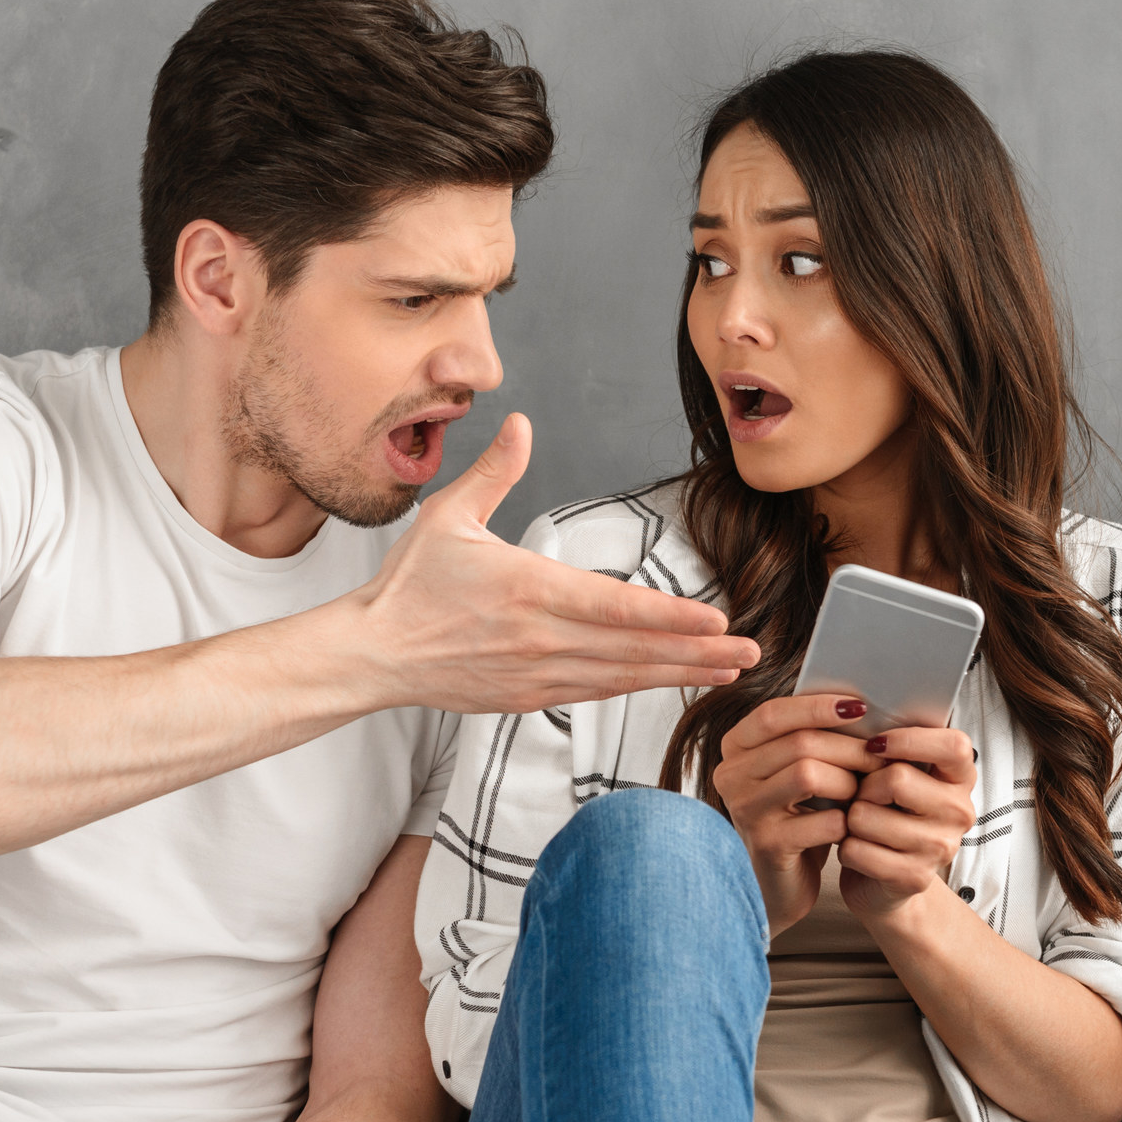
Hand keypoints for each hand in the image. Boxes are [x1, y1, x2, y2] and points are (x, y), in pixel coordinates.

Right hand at [346, 415, 758, 714]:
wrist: (373, 653)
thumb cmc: (409, 587)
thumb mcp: (448, 518)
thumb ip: (493, 472)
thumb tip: (520, 424)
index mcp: (527, 589)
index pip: (614, 607)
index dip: (670, 617)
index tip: (716, 621)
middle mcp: (539, 637)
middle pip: (632, 649)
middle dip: (697, 652)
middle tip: (747, 651)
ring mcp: (535, 672)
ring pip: (621, 676)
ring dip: (678, 674)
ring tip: (726, 670)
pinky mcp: (527, 696)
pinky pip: (594, 693)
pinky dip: (635, 687)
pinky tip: (667, 680)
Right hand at [711, 692, 877, 929]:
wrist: (779, 884)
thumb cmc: (796, 819)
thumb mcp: (797, 772)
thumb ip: (813, 738)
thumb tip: (861, 706)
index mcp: (735, 749)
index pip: (773, 714)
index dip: (818, 707)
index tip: (861, 706)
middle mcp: (731, 776)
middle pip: (799, 743)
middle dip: (849, 748)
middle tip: (880, 757)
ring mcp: (745, 811)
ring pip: (809, 775)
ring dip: (848, 782)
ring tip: (864, 792)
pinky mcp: (767, 845)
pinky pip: (823, 821)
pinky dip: (846, 821)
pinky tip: (850, 827)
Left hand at [837, 724, 976, 927]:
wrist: (886, 880)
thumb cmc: (886, 814)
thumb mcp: (895, 775)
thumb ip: (890, 745)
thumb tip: (856, 708)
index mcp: (960, 778)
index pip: (953, 745)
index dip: (909, 740)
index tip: (875, 745)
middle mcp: (960, 812)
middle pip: (897, 779)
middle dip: (863, 786)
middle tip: (862, 796)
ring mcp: (941, 848)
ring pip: (868, 816)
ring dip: (850, 819)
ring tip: (858, 825)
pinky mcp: (914, 878)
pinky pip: (857, 850)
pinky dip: (845, 848)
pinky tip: (856, 849)